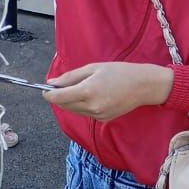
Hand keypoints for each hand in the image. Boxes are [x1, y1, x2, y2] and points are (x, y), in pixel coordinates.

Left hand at [44, 62, 173, 121]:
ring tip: (82, 87)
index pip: (59, 98)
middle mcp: (91, 107)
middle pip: (64, 106)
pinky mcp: (103, 120)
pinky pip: (85, 113)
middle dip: (59, 97)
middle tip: (62, 85)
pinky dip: (83, 105)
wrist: (143, 86)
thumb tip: (52, 83)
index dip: (48, 94)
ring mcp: (97, 115)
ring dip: (71, 101)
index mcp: (87, 92)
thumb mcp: (93, 68)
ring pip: (74, 110)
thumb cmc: (119, 72)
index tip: (45, 89)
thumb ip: (71, 77)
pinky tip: (94, 95)